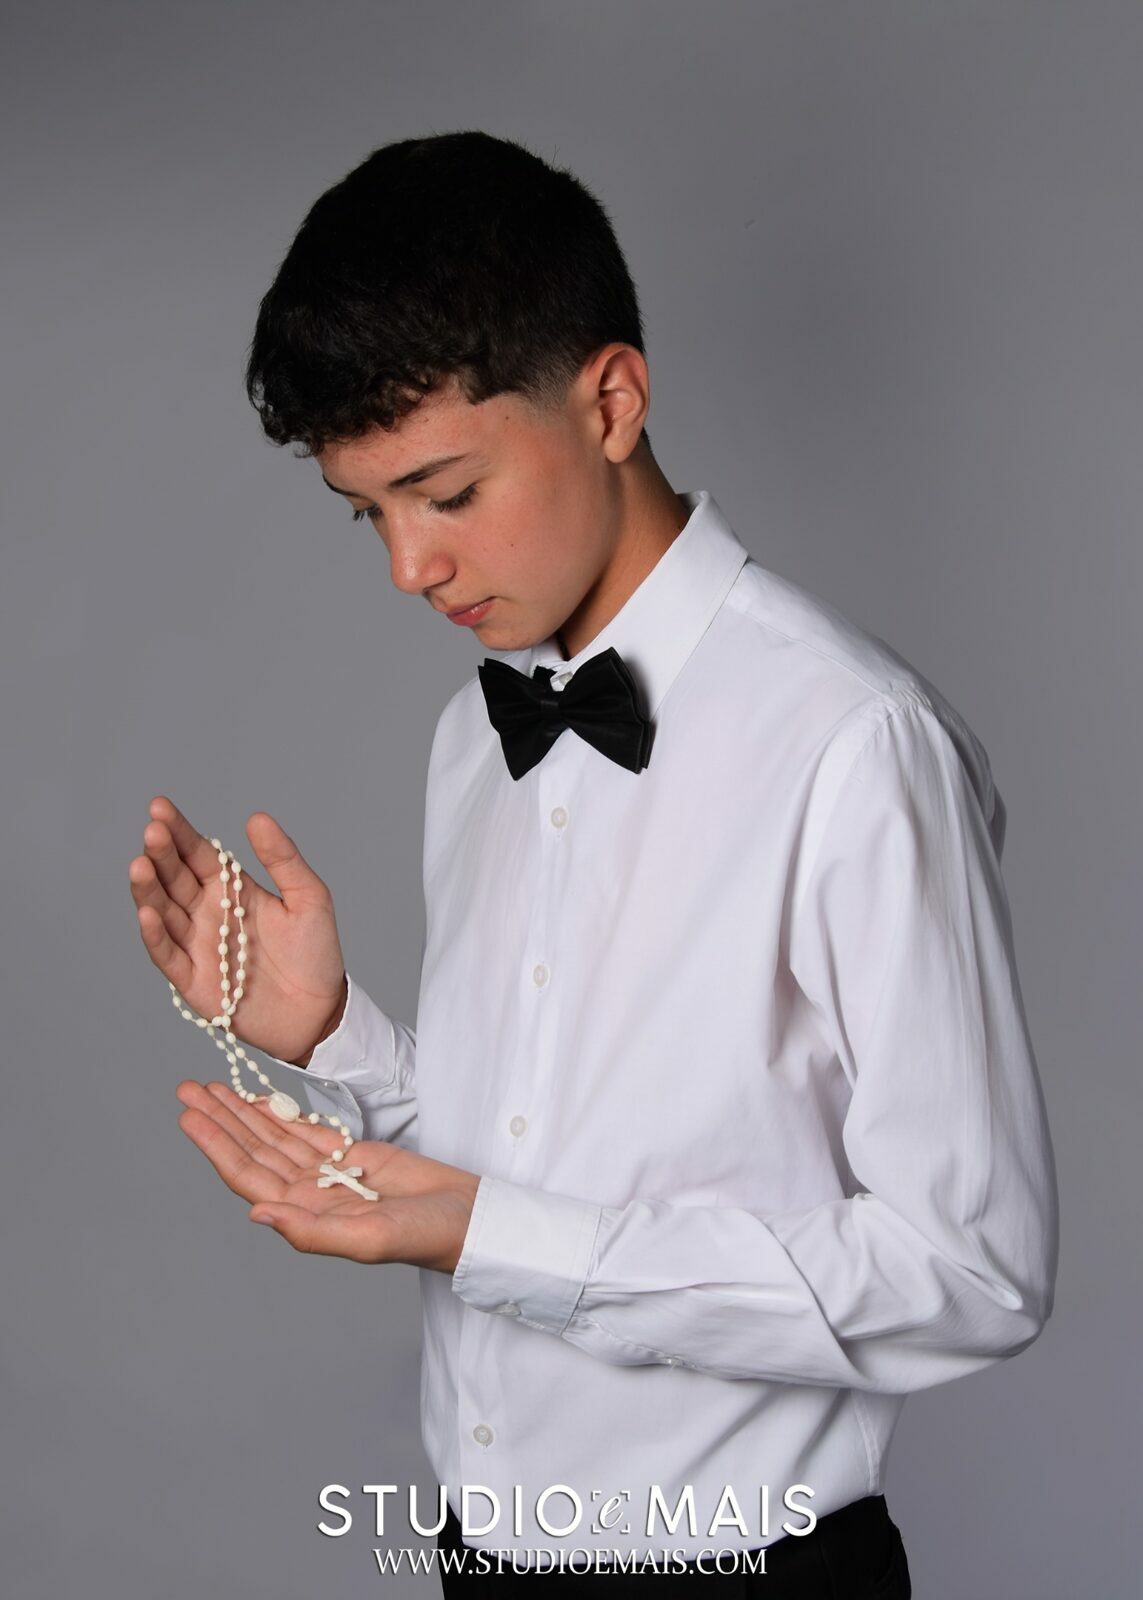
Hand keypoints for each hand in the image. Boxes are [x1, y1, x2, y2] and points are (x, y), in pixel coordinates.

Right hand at [130, 797, 347, 1064]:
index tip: (159, 807)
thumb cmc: (316, 953)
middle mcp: (207, 914)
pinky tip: (148, 913)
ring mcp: (196, 946)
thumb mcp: (308, 898)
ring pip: (163, 913)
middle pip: (174, 879)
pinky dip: (155, 935)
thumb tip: (256, 817)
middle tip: (154, 831)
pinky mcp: (192, 981)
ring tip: (141, 865)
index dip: (178, 831)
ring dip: (149, 890)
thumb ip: (283, 859)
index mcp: (231, 889)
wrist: (320, 1012)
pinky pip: (168, 955)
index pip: (196, 854)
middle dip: (161, 855)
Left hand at [176, 1079, 479, 1272]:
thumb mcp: (368, 1238)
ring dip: (243, 1113)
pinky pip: (307, 1132)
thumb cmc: (426, 1237)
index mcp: (307, 1217)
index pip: (249, 1176)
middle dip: (220, 1120)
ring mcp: (329, 1174)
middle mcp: (310, 1195)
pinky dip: (282, 1114)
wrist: (470, 1219)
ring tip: (211, 1087)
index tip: (190, 1116)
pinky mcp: (354, 1155)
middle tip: (187, 1089)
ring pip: (275, 1138)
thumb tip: (257, 1214)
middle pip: (253, 1152)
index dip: (217, 1145)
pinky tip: (259, 1099)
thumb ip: (311, 1231)